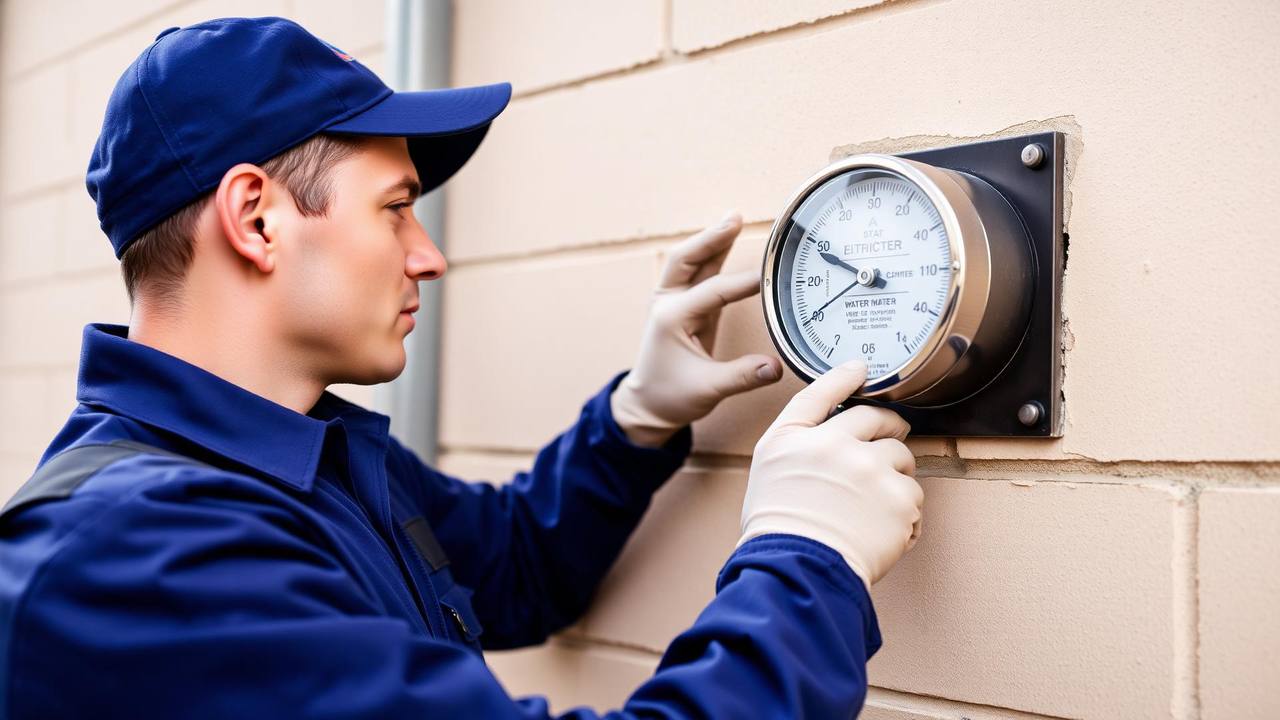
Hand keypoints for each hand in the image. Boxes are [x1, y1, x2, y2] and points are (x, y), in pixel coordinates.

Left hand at [611, 211, 782, 446]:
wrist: (647, 405)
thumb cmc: (670, 396)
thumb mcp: (707, 390)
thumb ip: (742, 376)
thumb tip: (776, 367)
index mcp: (672, 318)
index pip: (713, 291)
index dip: (743, 283)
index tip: (770, 276)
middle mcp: (669, 303)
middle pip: (687, 259)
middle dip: (711, 238)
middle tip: (735, 218)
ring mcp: (674, 302)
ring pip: (690, 262)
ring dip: (710, 241)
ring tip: (733, 219)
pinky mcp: (685, 307)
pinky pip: (698, 275)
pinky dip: (711, 256)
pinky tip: (727, 242)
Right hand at [738, 359, 921, 587]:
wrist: (798, 569)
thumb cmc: (777, 529)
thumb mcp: (769, 471)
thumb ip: (798, 441)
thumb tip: (832, 429)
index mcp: (796, 437)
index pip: (821, 392)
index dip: (844, 377)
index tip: (861, 369)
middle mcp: (834, 444)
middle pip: (876, 419)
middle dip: (887, 427)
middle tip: (890, 440)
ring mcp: (871, 469)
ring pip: (901, 457)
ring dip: (895, 474)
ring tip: (875, 505)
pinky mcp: (900, 498)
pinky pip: (913, 495)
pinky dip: (904, 514)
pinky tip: (881, 530)